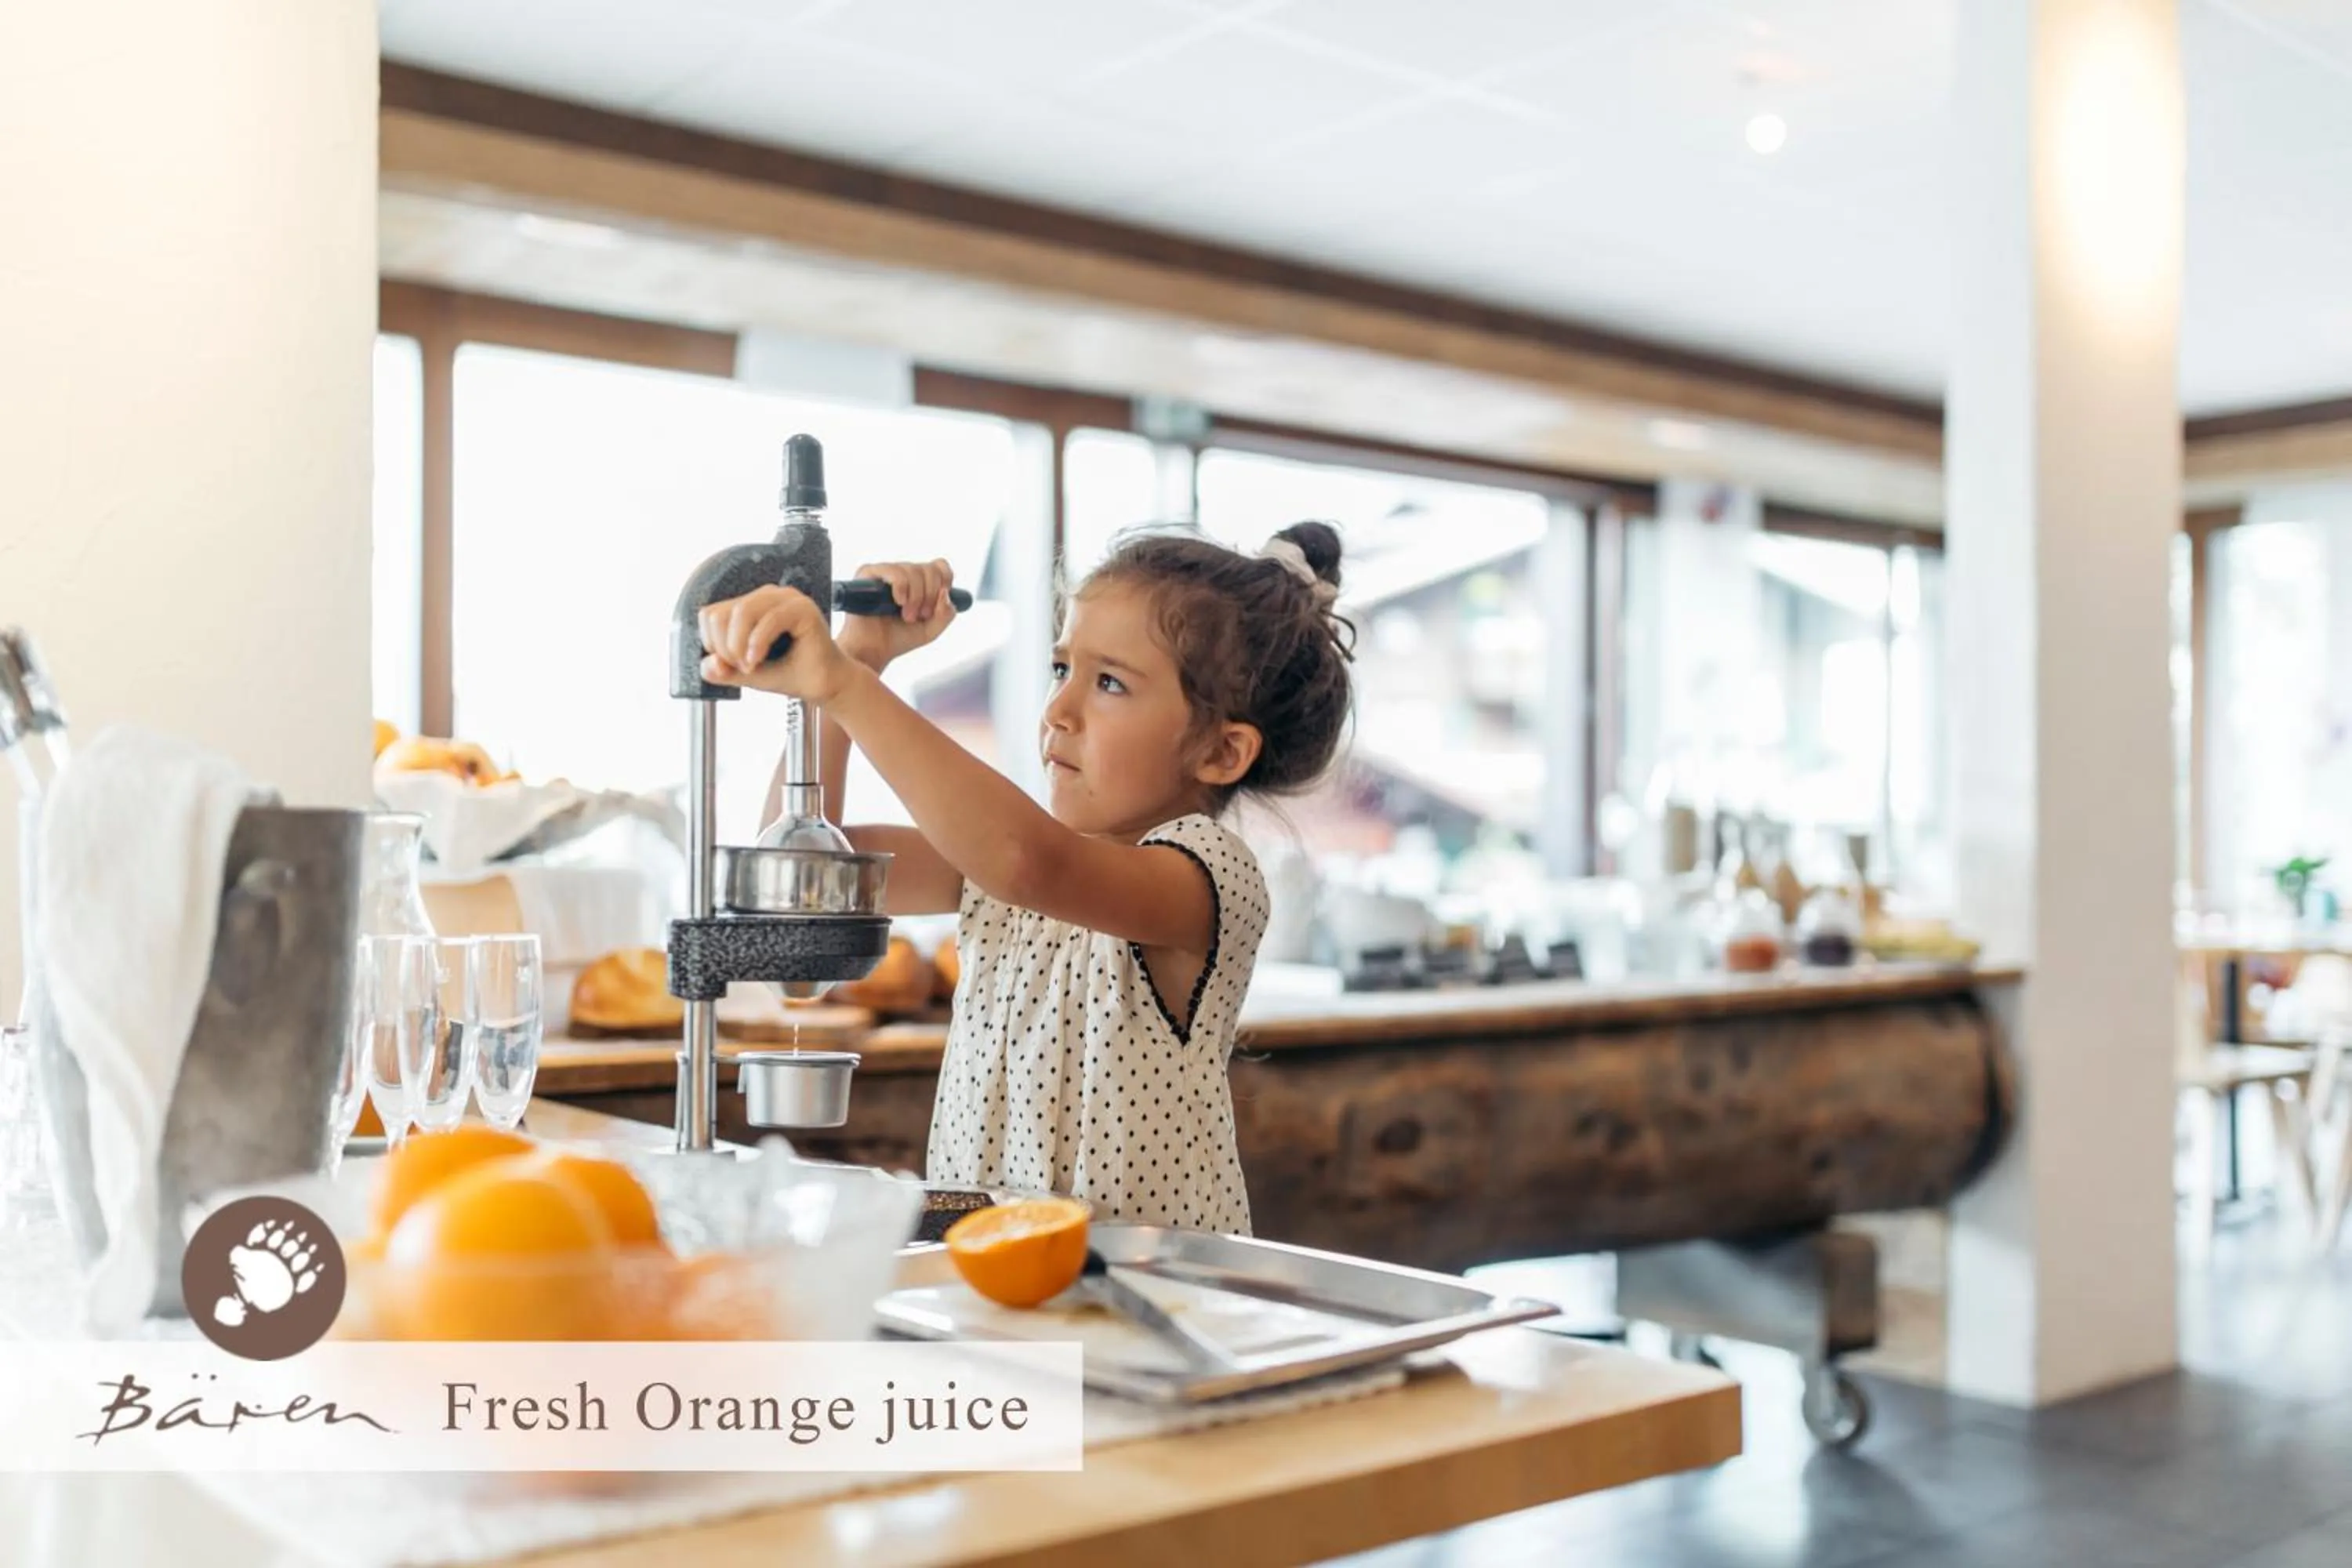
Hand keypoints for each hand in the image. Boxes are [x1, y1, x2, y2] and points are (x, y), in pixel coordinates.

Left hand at [698, 586, 853, 703]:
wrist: (825, 686)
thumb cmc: (790, 673)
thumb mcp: (746, 673)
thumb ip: (723, 669)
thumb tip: (706, 666)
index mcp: (751, 605)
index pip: (710, 614)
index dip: (712, 643)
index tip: (730, 665)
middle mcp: (767, 596)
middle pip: (721, 613)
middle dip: (724, 648)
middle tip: (743, 668)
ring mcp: (786, 598)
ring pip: (741, 612)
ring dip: (739, 646)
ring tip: (750, 666)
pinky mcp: (803, 608)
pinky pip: (769, 619)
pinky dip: (758, 643)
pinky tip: (758, 660)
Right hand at [836, 559, 959, 669]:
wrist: (872, 650)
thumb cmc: (898, 638)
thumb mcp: (932, 630)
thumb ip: (946, 614)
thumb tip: (945, 593)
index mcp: (919, 582)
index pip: (940, 566)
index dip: (945, 582)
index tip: (937, 603)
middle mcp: (903, 573)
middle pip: (929, 569)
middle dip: (930, 596)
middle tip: (919, 616)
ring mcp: (886, 571)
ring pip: (913, 571)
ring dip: (916, 597)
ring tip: (906, 616)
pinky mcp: (869, 573)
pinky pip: (894, 571)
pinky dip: (902, 588)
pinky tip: (898, 602)